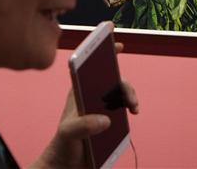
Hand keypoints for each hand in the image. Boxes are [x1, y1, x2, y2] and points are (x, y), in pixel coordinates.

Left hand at [30, 44, 138, 168]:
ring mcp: (102, 107)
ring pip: (120, 92)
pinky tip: (132, 113)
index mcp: (78, 92)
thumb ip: (83, 125)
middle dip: (124, 83)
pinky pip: (124, 107)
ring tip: (133, 108)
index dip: (101, 50)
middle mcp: (91, 96)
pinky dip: (131, 107)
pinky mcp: (110, 119)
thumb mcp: (68, 133)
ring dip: (130, 96)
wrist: (68, 165)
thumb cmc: (63, 144)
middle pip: (112, 79)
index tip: (115, 40)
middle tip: (129, 97)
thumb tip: (105, 119)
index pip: (89, 65)